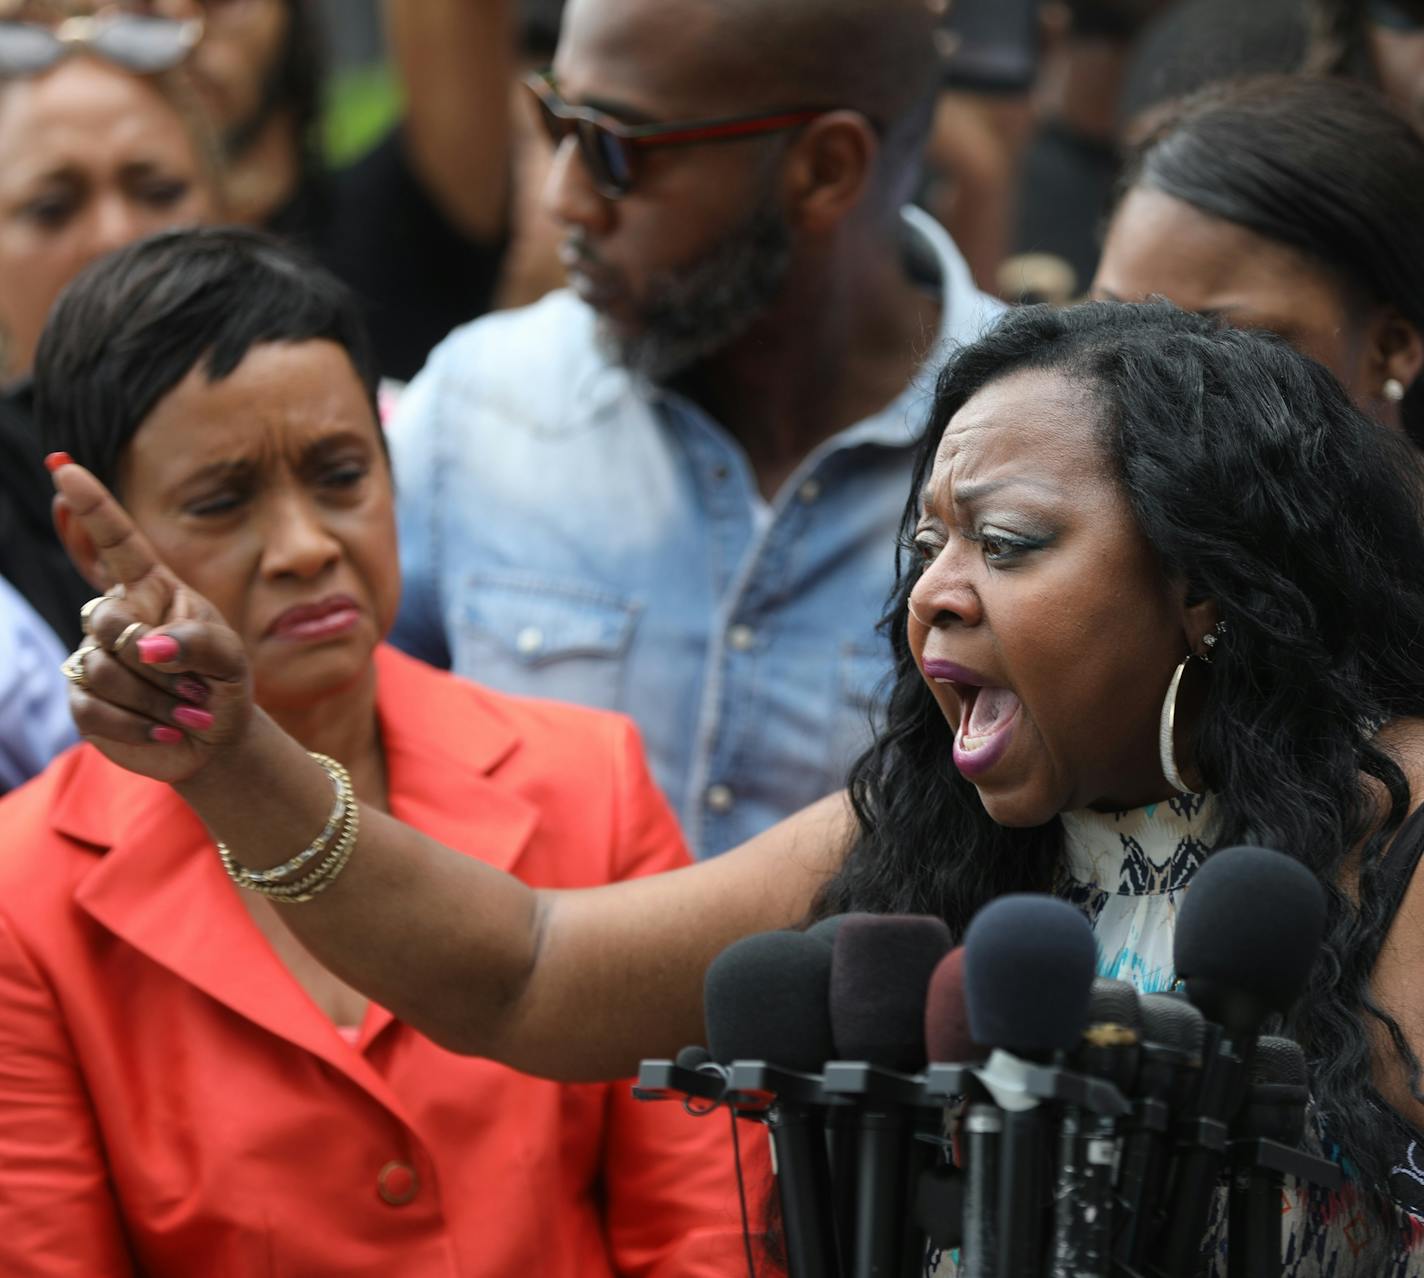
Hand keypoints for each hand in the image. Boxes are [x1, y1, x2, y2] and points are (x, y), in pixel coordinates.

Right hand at [51, 460, 252, 784]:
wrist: (216, 738)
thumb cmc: (222, 683)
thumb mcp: (229, 658)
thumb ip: (197, 642)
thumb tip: (146, 646)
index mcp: (152, 591)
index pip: (118, 542)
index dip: (92, 506)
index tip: (64, 465)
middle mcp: (116, 617)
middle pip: (107, 622)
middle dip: (156, 661)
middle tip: (195, 687)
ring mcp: (93, 657)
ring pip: (105, 671)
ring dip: (157, 699)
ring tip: (189, 710)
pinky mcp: (83, 701)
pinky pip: (95, 708)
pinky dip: (139, 725)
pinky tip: (166, 731)